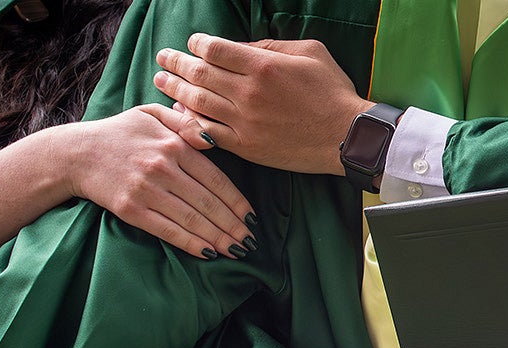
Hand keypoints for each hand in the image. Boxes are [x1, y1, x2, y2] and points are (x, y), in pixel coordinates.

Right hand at [63, 104, 255, 258]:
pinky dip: (190, 243)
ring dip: (218, 238)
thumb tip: (213, 137)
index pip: (216, 179)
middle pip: (208, 202)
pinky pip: (167, 230)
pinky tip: (208, 253)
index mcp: (174, 145)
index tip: (252, 218)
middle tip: (250, 241)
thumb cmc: (120, 133)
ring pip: (191, 219)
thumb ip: (185, 121)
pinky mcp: (130, 209)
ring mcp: (146, 190)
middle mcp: (163, 168)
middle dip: (233, 225)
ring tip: (237, 250)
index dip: (237, 202)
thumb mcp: (153, 114)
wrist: (76, 153)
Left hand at [153, 33, 373, 174]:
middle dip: (176, 62)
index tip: (193, 42)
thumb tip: (244, 46)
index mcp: (263, 66)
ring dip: (174, 89)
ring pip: (197, 102)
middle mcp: (248, 93)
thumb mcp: (310, 53)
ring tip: (161, 80)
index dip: (197, 43)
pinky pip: (206, 132)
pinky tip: (178, 112)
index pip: (214, 49)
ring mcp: (244, 122)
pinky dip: (188, 120)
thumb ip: (272, 45)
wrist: (347, 137)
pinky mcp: (245, 146)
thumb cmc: (333, 92)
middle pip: (198, 73)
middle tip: (163, 57)